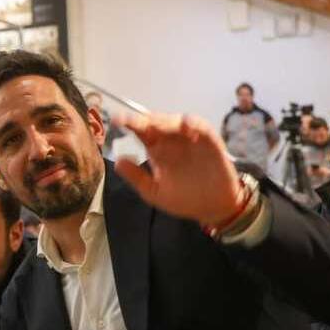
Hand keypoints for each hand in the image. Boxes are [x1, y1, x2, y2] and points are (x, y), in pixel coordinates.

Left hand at [115, 113, 242, 226]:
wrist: (212, 208)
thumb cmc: (184, 198)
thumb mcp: (154, 192)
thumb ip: (136, 177)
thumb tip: (117, 161)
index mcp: (157, 151)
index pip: (142, 133)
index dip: (130, 124)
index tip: (116, 120)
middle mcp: (172, 141)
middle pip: (157, 124)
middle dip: (145, 121)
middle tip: (132, 122)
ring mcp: (192, 140)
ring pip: (177, 123)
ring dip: (166, 121)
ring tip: (154, 124)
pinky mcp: (211, 143)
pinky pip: (203, 129)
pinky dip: (196, 124)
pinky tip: (187, 125)